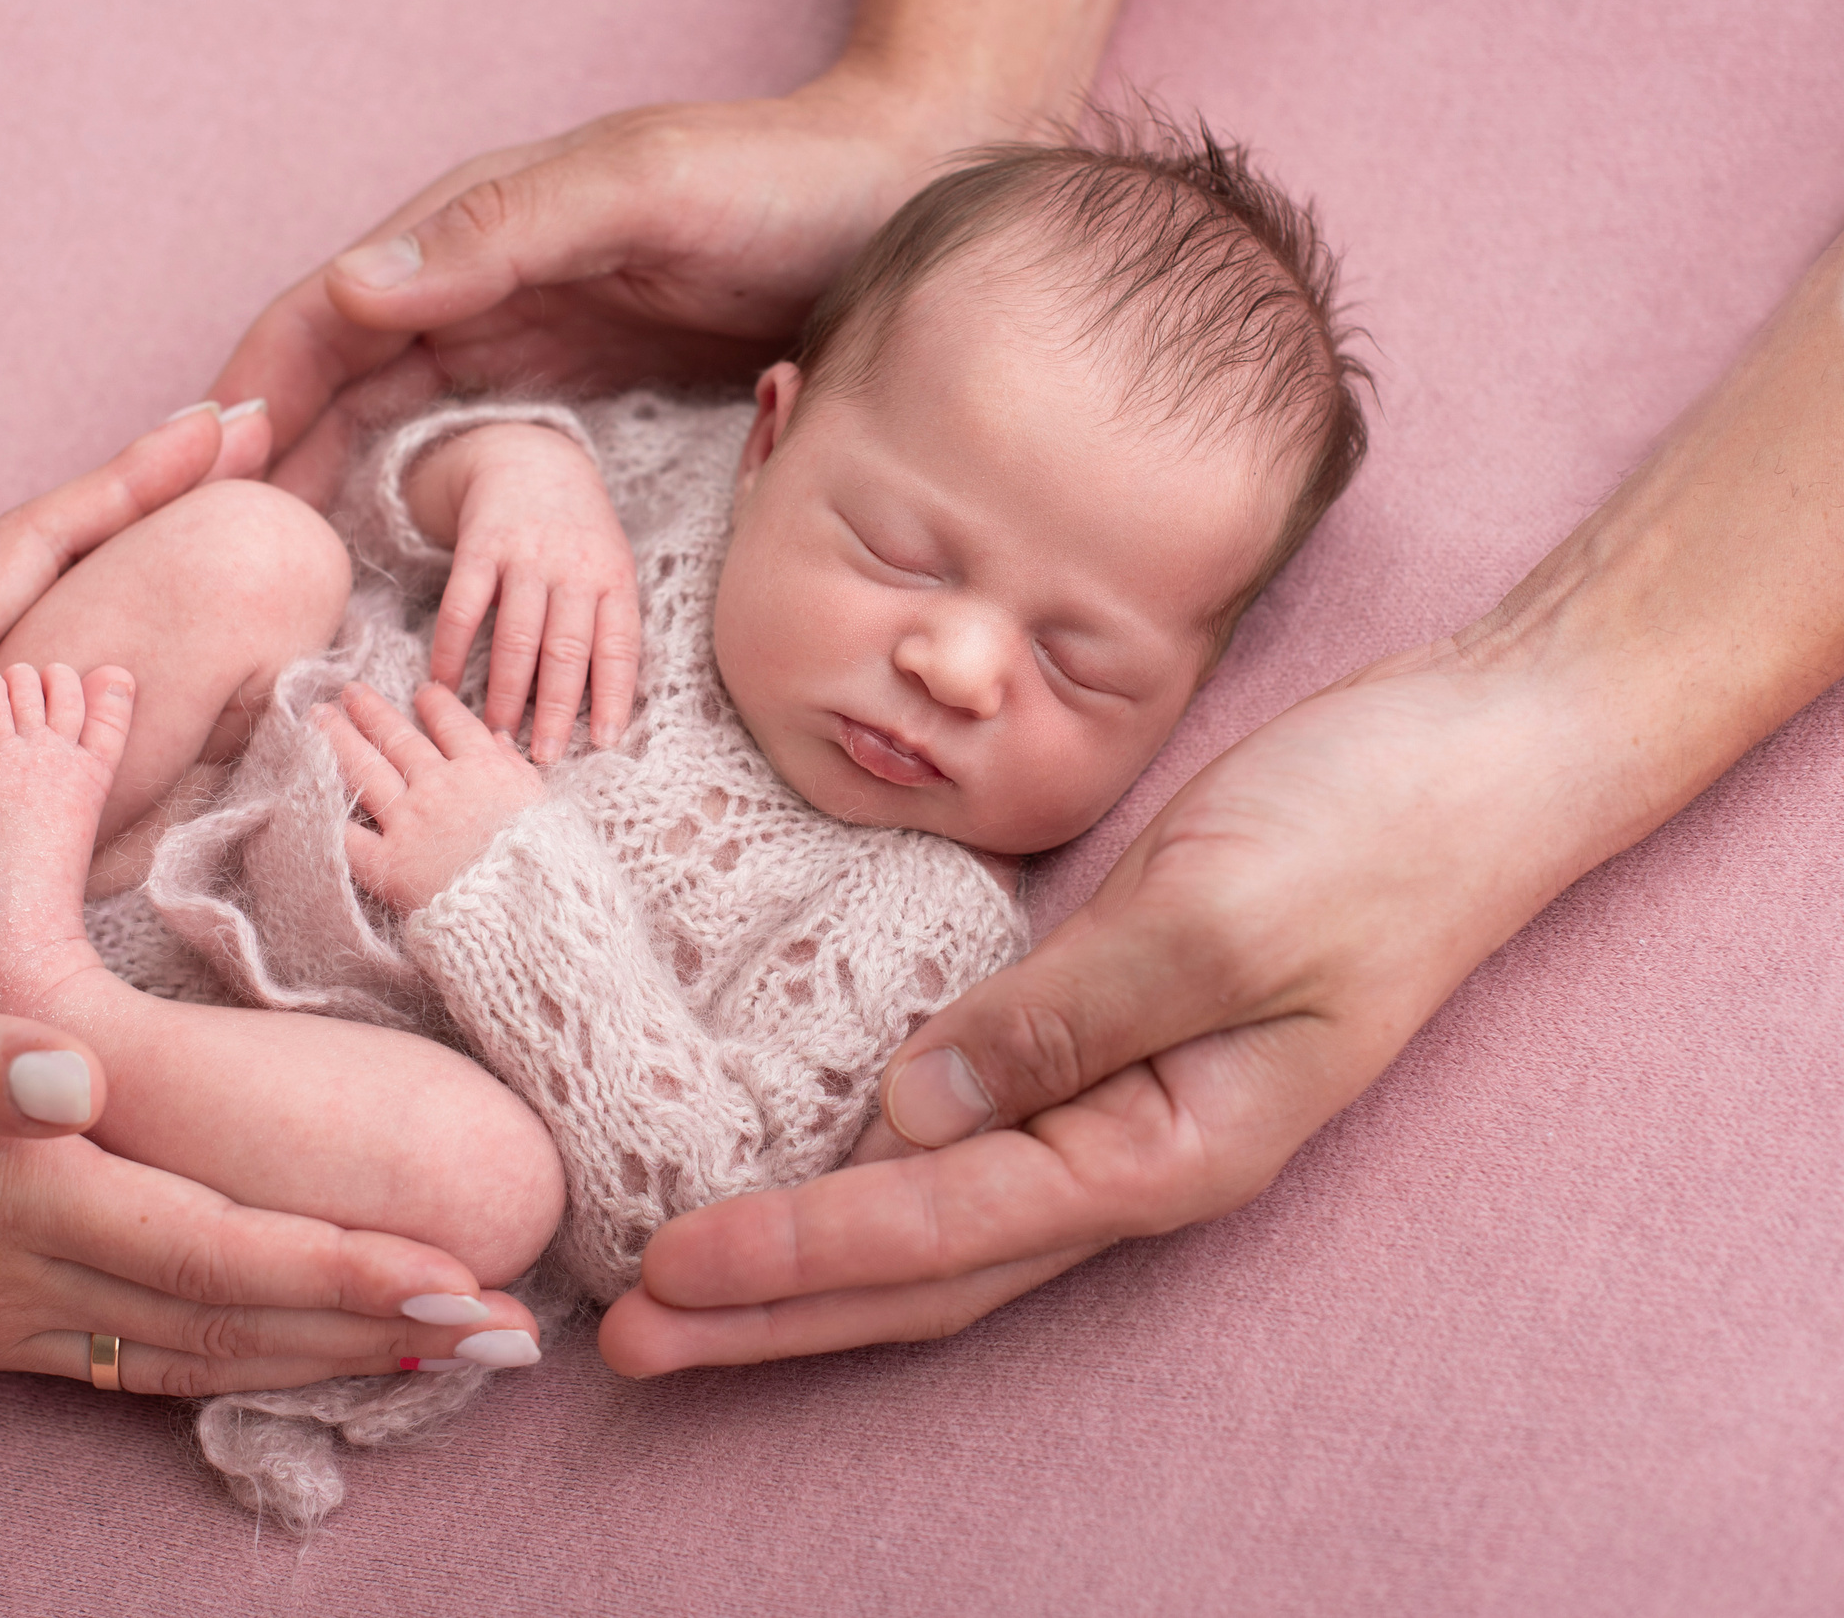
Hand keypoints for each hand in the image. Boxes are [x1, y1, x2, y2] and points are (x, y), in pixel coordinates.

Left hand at [0, 404, 253, 997]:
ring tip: (237, 526)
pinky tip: (158, 689)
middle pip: (61, 578)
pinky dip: (118, 687)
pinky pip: (53, 736)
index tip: (220, 425)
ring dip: (147, 578)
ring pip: (63, 647)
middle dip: (156, 502)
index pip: (29, 557)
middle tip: (256, 438)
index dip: (125, 487)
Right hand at [0, 979, 536, 1617]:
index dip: (336, 1270)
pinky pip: (120, 1356)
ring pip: (185, 1347)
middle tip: (509, 1337)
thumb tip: (78, 1075)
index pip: (203, 1244)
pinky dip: (219, 1359)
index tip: (457, 1281)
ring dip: (316, 1352)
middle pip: (223, 1313)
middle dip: (372, 1328)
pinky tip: (271, 1358)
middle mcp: (9, 1272)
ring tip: (434, 1351)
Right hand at [212, 74, 959, 505]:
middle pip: (337, 387)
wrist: (896, 195)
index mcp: (467, 234)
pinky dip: (418, 511)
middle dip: (266, 468)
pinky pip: (470, 457)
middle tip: (208, 569)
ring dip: (329, 500)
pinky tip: (396, 571)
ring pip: (392, 429)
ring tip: (276, 590)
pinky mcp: (579, 391)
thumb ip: (500, 236)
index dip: (252, 398)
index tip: (192, 486)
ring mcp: (526, 342)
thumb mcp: (636, 193)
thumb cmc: (772, 180)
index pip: (322, 320)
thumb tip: (353, 290)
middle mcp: (477, 289)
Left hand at [318, 681, 546, 912]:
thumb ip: (516, 769)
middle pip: (397, 738)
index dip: (434, 704)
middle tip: (350, 692)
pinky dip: (328, 814)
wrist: (530, 913)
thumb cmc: (547, 864)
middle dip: (370, 710)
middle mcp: (440, 786)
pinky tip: (309, 793)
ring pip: (364, 769)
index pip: (452, 724)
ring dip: (338, 738)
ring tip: (319, 717)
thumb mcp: (543, 805)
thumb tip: (498, 739)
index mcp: (484, 769)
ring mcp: (409, 823)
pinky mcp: (387, 863)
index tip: (422, 691)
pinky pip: (348, 834)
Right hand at [409, 423, 639, 759]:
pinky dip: (451, 648)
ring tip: (496, 733)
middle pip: (566, 651)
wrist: (532, 460)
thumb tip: (604, 708)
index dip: (612, 697)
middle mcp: (573, 569)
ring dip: (505, 691)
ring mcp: (526, 556)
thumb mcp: (610, 569)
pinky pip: (463, 606)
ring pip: (517, 636)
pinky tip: (442, 683)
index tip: (602, 742)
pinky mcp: (480, 546)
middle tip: (542, 756)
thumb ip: (609, 626)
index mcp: (613, 580)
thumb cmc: (579, 536)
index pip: (619, 647)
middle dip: (555, 710)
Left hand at [597, 639, 1614, 1371]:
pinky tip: (792, 1173)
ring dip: (805, 1259)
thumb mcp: (1217, 919)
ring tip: (674, 1291)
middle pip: (927, 1268)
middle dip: (774, 1312)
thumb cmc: (1370, 832)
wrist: (1478, 761)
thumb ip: (1065, 1022)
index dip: (802, 1253)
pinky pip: (963, 1139)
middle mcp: (1136, 1158)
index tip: (668, 1270)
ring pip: (936, 1221)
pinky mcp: (1098, 1040)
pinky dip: (864, 1173)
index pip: (949, 1228)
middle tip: (624, 1341)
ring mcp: (1121, 1108)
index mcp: (1171, 1151)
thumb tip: (913, 1110)